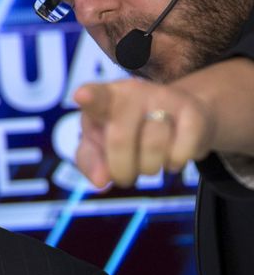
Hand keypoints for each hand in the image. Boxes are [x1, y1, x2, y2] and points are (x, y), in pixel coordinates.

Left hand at [74, 78, 214, 187]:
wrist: (183, 116)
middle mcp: (135, 92)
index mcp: (106, 98)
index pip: (97, 97)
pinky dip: (174, 164)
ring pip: (153, 146)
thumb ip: (90, 161)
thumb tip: (101, 181)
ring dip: (149, 168)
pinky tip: (172, 156)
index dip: (90, 97)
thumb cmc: (129, 131)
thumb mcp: (101, 144)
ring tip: (149, 164)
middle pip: (121, 140)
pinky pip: (182, 152)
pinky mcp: (194, 112)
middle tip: (124, 177)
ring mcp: (166, 99)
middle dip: (121, 170)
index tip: (81, 96)